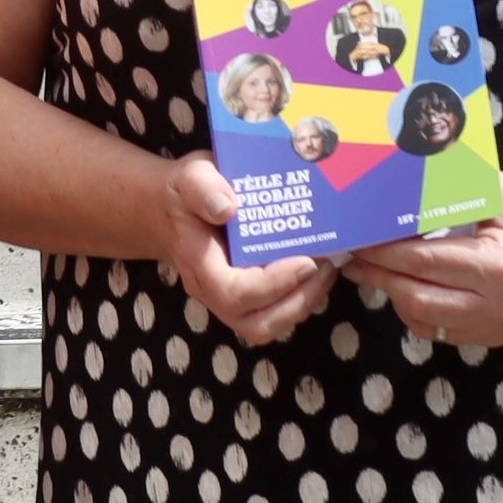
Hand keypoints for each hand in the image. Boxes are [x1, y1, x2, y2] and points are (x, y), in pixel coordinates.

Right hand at [155, 155, 337, 346]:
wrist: (175, 209)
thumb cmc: (186, 192)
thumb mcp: (190, 177)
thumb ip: (203, 188)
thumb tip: (227, 208)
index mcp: (197, 261)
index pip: (233, 292)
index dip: (273, 285)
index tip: (306, 260)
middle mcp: (210, 291)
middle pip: (255, 323)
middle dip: (297, 302)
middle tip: (325, 268)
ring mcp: (226, 301)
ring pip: (266, 326)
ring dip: (302, 304)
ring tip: (326, 271)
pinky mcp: (244, 301)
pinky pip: (272, 315)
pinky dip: (299, 300)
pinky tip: (316, 273)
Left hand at [342, 173, 502, 349]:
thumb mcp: (496, 191)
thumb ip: (446, 196)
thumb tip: (389, 196)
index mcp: (499, 267)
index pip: (421, 261)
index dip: (381, 251)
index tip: (354, 238)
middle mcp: (501, 307)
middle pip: (416, 298)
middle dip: (378, 276)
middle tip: (352, 257)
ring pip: (427, 323)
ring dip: (395, 297)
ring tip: (375, 270)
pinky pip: (446, 333)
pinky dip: (420, 313)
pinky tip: (409, 286)